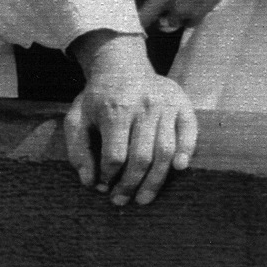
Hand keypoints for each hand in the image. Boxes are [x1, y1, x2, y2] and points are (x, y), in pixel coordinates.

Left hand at [63, 31, 196, 205]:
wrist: (121, 65)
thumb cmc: (98, 98)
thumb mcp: (77, 118)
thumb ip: (77, 149)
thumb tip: (89, 182)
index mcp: (115, 108)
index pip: (115, 155)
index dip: (108, 176)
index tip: (103, 186)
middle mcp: (143, 106)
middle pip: (141, 157)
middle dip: (130, 185)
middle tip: (121, 201)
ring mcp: (166, 104)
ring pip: (165, 151)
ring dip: (155, 180)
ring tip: (143, 199)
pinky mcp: (183, 104)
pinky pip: (189, 132)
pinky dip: (186, 151)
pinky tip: (178, 169)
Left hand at [125, 0, 242, 32]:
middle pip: (142, 17)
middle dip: (133, 21)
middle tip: (126, 19)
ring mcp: (184, 7)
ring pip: (166, 24)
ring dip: (158, 23)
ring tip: (153, 20)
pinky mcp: (201, 10)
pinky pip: (188, 23)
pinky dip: (182, 22)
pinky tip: (179, 17)